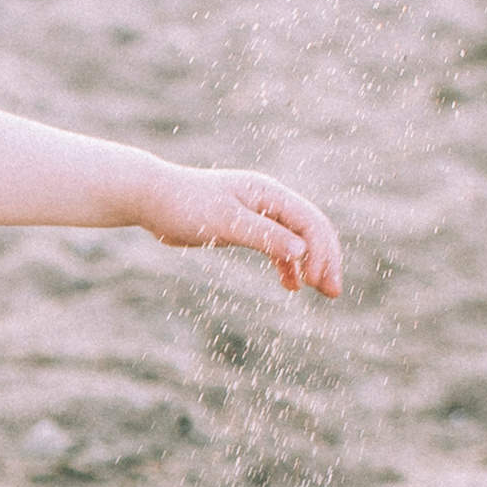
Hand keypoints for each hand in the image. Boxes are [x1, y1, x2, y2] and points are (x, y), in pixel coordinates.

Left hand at [135, 163, 341, 297]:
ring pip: (296, 239)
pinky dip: (286, 264)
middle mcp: (270, 201)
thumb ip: (264, 236)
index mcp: (270, 194)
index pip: (311, 223)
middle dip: (325, 260)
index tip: (320, 284)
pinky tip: (290, 284)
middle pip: (311, 230)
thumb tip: (302, 252)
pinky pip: (276, 245)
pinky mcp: (244, 226)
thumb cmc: (186, 206)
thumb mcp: (227, 223)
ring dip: (310, 264)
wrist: (153, 198)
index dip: (323, 253)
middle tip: (334, 293)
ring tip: (319, 291)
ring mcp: (258, 213)